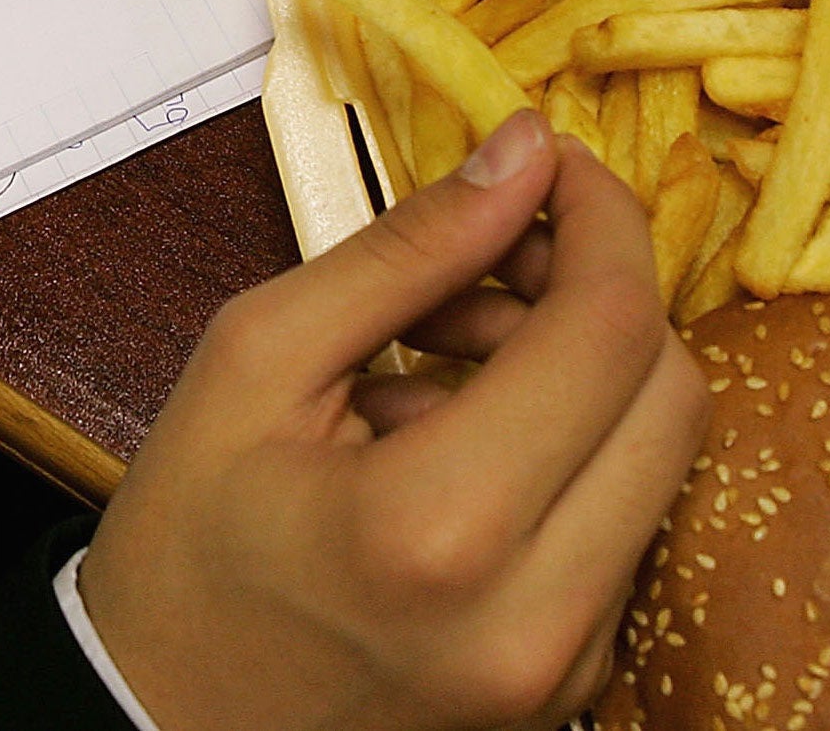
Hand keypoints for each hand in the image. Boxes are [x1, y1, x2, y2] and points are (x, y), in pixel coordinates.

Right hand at [78, 114, 706, 730]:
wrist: (159, 726)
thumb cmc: (185, 546)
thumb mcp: (257, 359)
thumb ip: (405, 251)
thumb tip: (522, 155)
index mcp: (440, 526)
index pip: (607, 331)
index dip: (602, 218)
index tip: (553, 165)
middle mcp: (535, 614)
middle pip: (670, 393)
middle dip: (597, 292)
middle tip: (488, 261)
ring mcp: (565, 666)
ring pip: (659, 459)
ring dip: (581, 374)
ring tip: (438, 359)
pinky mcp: (573, 687)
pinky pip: (622, 526)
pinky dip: (565, 453)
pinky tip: (450, 441)